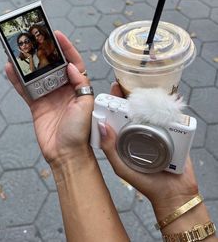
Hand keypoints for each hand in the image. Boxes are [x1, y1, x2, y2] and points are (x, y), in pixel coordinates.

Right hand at [6, 31, 93, 168]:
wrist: (66, 153)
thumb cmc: (80, 132)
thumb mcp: (86, 104)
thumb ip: (80, 83)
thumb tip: (71, 66)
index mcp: (78, 88)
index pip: (73, 63)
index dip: (67, 48)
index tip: (57, 35)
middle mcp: (64, 90)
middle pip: (53, 66)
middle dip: (45, 52)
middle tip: (35, 38)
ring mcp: (49, 97)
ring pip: (38, 76)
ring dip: (29, 64)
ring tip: (19, 50)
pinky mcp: (37, 105)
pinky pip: (26, 90)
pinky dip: (18, 80)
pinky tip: (11, 70)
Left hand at [100, 83, 198, 212]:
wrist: (173, 194)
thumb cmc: (145, 182)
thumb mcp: (121, 166)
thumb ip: (109, 149)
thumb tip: (102, 125)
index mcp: (128, 137)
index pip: (120, 114)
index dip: (116, 101)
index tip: (114, 88)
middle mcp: (143, 131)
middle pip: (137, 109)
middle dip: (134, 96)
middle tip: (130, 83)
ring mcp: (159, 130)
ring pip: (154, 110)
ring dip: (151, 99)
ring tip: (146, 89)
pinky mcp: (175, 132)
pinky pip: (172, 116)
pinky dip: (169, 108)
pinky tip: (166, 100)